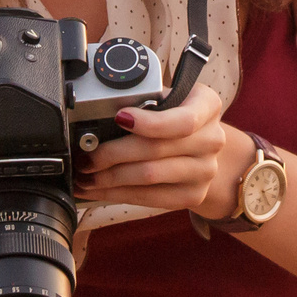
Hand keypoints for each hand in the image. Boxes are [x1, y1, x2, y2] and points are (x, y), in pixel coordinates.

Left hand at [75, 84, 234, 213]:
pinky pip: (150, 198)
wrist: (200, 149)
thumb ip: (143, 100)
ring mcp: (205, 171)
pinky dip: (118, 194)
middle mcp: (212, 139)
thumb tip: (102, 112)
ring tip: (84, 175)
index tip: (118, 117)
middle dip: (113, 153)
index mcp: (207, 105)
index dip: (148, 123)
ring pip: (149, 176)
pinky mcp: (193, 195)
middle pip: (156, 149)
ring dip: (110, 177)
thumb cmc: (174, 117)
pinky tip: (99, 189)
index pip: (182, 120)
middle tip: (85, 155)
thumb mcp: (166, 98)